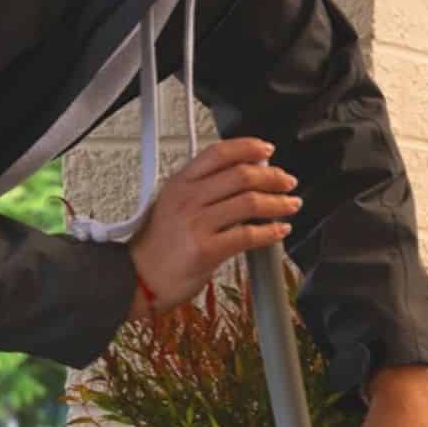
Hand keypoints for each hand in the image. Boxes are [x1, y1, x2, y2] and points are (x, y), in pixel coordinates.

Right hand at [129, 137, 300, 312]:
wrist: (137, 279)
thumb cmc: (157, 246)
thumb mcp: (172, 204)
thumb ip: (203, 188)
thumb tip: (243, 174)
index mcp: (180, 183)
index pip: (219, 153)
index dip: (248, 147)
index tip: (268, 150)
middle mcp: (187, 199)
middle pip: (241, 175)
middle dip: (272, 177)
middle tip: (287, 182)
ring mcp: (196, 224)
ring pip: (249, 202)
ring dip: (278, 203)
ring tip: (290, 205)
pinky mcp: (205, 250)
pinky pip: (247, 235)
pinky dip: (270, 232)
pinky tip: (279, 230)